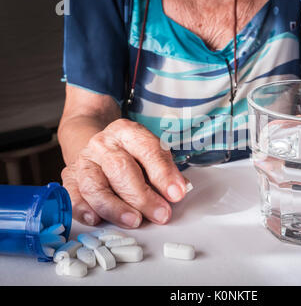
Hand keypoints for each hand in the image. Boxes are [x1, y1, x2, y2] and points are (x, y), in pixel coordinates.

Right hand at [61, 119, 187, 227]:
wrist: (99, 148)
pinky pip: (73, 196)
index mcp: (127, 132)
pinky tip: (96, 219)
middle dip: (143, 196)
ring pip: (96, 185)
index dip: (163, 173)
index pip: (147, 149)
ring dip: (116, 207)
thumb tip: (178, 190)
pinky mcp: (70, 179)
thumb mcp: (151, 154)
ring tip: (135, 220)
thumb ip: (165, 172)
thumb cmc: (130, 155)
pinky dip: (83, 209)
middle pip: (121, 168)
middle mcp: (103, 144)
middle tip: (161, 214)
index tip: (177, 193)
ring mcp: (84, 161)